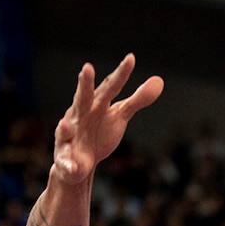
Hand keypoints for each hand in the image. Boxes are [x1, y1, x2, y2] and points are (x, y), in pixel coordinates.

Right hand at [51, 56, 164, 185]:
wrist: (79, 162)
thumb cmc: (99, 131)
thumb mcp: (119, 116)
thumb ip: (137, 99)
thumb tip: (159, 80)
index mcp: (95, 104)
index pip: (109, 87)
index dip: (120, 74)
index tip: (131, 58)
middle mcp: (79, 115)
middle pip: (82, 99)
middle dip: (84, 85)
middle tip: (86, 68)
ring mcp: (69, 136)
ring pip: (65, 130)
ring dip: (65, 127)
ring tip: (66, 124)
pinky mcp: (65, 158)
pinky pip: (66, 162)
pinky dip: (68, 164)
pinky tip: (74, 167)